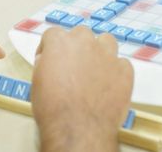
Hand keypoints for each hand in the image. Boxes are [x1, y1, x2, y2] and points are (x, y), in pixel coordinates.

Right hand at [31, 26, 133, 151]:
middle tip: (73, 65)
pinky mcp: (124, 70)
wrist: (78, 128)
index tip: (50, 58)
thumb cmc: (54, 108)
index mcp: (60, 43)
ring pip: (106, 41)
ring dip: (100, 51)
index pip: (54, 34)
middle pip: (81, 34)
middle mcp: (84, 43)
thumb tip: (49, 62)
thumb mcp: (37, 82)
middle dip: (76, 47)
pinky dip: (116, 71)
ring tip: (95, 69)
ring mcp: (107, 55)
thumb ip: (45, 64)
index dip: (50, 48)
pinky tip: (109, 84)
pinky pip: (122, 64)